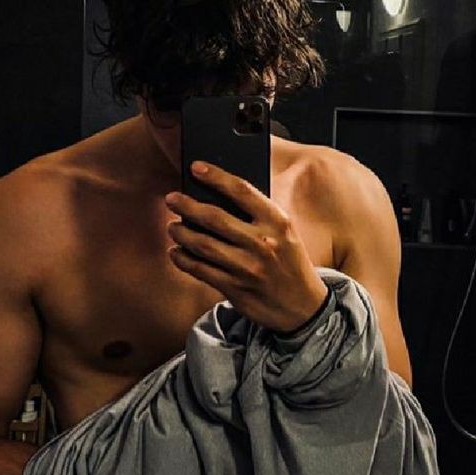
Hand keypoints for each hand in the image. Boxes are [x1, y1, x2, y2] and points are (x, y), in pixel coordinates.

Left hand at [165, 162, 327, 333]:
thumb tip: (217, 195)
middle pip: (215, 218)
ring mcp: (248, 268)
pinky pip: (200, 270)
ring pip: (203, 245)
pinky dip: (183, 259)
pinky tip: (177, 252)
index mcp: (278, 222)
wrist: (303, 307)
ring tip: (173, 227)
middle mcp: (263, 243)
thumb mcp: (285, 233)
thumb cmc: (289, 261)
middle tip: (171, 198)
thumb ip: (258, 215)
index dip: (216, 176)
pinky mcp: (236, 289)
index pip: (243, 191)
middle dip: (187, 205)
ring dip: (181, 233)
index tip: (196, 167)